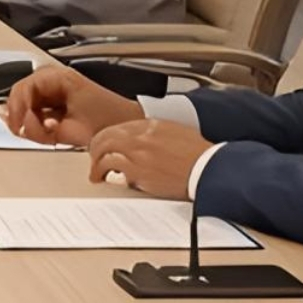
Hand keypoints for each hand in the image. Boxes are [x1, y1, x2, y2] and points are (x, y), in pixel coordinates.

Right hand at [0, 64, 141, 145]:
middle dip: (26, 120)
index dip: (18, 111)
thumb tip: (10, 120)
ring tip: (51, 134)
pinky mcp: (56, 103)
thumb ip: (35, 126)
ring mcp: (53, 90)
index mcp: (56, 76)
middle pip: (19, 99)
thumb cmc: (109, 121)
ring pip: (25, 108)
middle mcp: (52, 80)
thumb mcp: (68, 127)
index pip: (21, 89)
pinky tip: (54, 132)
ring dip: (33, 126)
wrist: (128, 126)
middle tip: (37, 134)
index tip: (21, 129)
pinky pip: (35, 115)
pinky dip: (40, 128)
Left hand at [84, 118, 208, 200]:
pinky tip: (101, 177)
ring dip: (96, 158)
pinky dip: (101, 169)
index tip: (107, 146)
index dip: (110, 137)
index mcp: (152, 125)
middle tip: (95, 156)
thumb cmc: (199, 156)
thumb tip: (147, 142)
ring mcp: (138, 151)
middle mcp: (142, 135)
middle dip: (97, 146)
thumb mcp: (178, 134)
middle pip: (107, 134)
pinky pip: (110, 164)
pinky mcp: (137, 169)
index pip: (120, 126)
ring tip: (96, 169)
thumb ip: (158, 134)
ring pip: (103, 147)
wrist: (207, 168)